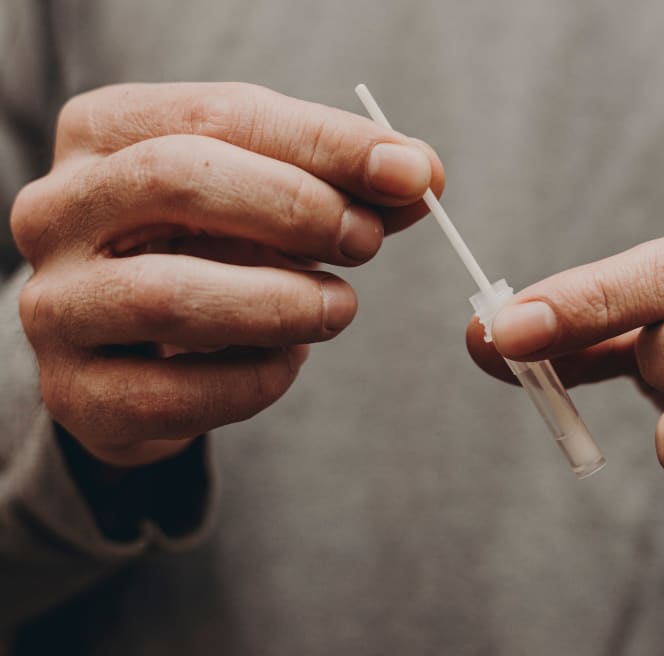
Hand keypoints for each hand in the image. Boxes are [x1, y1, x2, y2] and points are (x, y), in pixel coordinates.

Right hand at [12, 83, 443, 467]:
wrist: (134, 349)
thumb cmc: (208, 251)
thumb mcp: (268, 200)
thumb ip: (342, 186)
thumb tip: (422, 179)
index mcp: (105, 133)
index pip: (221, 115)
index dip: (327, 144)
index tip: (411, 175)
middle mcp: (57, 209)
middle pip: (177, 181)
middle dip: (295, 209)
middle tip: (366, 241)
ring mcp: (56, 305)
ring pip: (170, 296)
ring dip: (282, 302)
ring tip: (340, 306)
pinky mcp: (77, 394)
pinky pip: (175, 392)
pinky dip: (256, 378)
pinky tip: (290, 361)